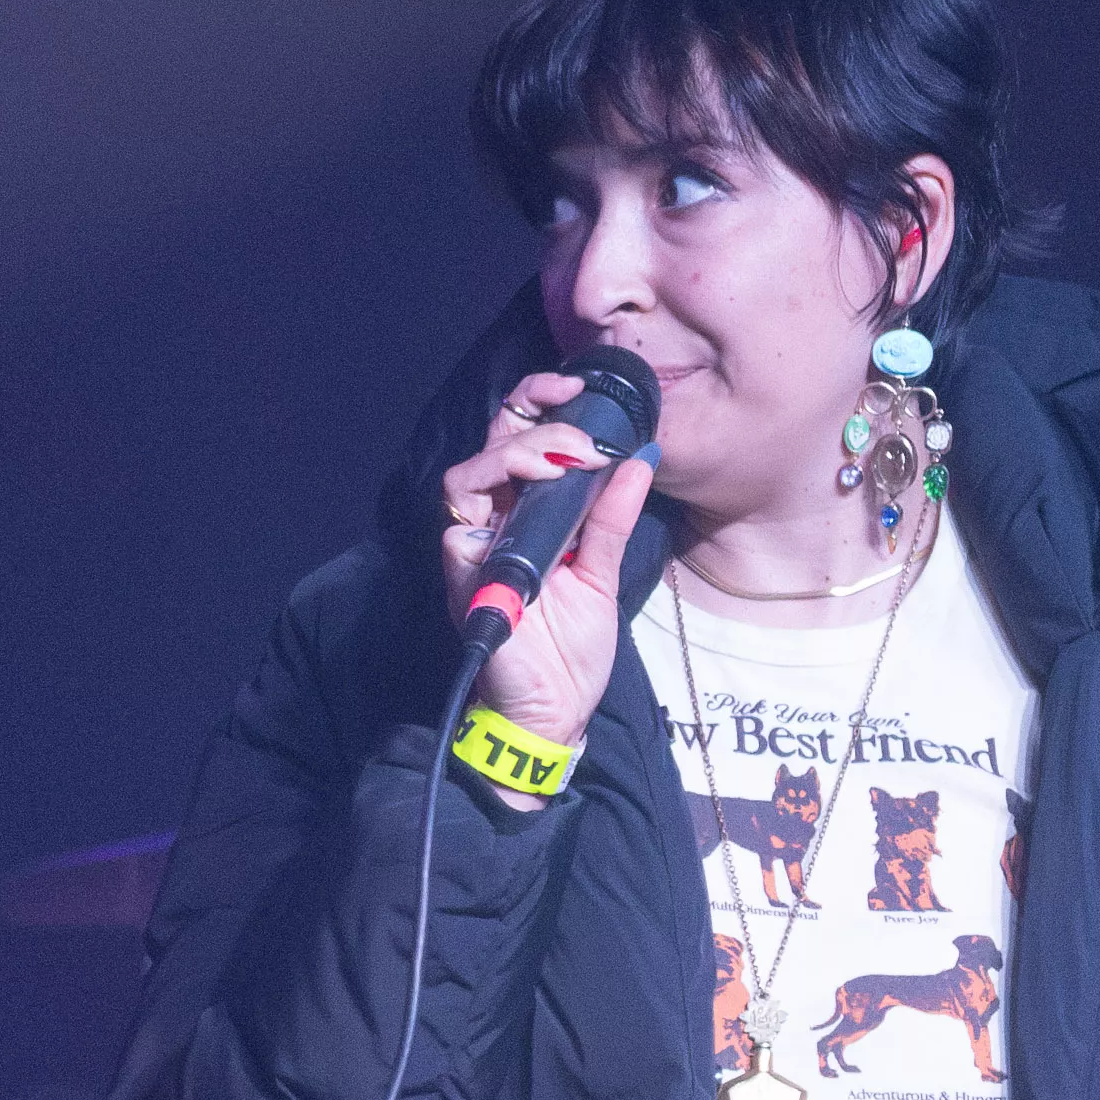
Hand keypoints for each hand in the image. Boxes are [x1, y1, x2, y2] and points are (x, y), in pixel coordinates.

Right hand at [435, 370, 664, 742]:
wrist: (556, 712)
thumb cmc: (571, 648)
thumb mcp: (601, 573)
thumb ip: (612, 518)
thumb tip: (640, 460)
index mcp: (526, 514)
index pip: (519, 438)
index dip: (538, 403)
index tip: (577, 388)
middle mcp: (493, 522)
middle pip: (492, 443)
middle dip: (533, 421)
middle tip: (581, 433)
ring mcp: (474, 549)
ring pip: (470, 475)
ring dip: (518, 457)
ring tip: (565, 462)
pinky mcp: (462, 579)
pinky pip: (459, 533)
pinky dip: (490, 511)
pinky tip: (530, 504)